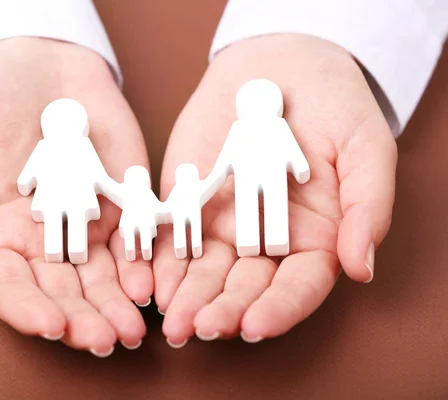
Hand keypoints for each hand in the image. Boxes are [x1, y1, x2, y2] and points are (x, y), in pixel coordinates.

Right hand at [0, 37, 151, 355]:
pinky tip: (150, 284)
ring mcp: (84, 225)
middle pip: (62, 292)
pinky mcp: (120, 203)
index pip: (10, 287)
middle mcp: (41, 241)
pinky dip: (143, 265)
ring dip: (118, 305)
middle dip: (85, 319)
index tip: (54, 325)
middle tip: (108, 340)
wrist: (37, 61)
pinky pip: (134, 242)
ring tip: (134, 327)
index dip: (29, 310)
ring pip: (102, 278)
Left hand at [153, 34, 396, 345]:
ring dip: (187, 296)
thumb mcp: (366, 150)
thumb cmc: (336, 106)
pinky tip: (150, 280)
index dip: (279, 308)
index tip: (256, 326)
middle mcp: (266, 240)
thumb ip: (368, 209)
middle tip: (201, 329)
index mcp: (314, 238)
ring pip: (205, 271)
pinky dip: (161, 259)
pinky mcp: (190, 201)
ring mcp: (224, 223)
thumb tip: (362, 269)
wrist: (282, 62)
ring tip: (172, 320)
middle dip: (223, 310)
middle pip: (245, 287)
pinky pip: (173, 236)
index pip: (297, 285)